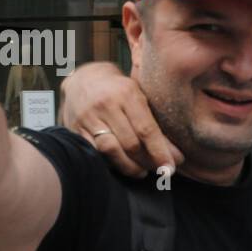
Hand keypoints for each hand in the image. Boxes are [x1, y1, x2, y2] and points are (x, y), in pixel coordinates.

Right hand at [62, 62, 182, 176]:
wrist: (83, 79)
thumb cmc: (120, 91)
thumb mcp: (139, 97)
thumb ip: (155, 123)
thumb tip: (176, 156)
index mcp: (127, 93)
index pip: (146, 129)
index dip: (160, 152)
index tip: (170, 168)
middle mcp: (106, 104)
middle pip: (130, 143)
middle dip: (147, 162)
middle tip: (158, 170)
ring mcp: (88, 117)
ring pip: (110, 150)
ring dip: (129, 166)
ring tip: (141, 171)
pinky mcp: (75, 128)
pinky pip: (94, 152)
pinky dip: (109, 163)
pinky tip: (120, 165)